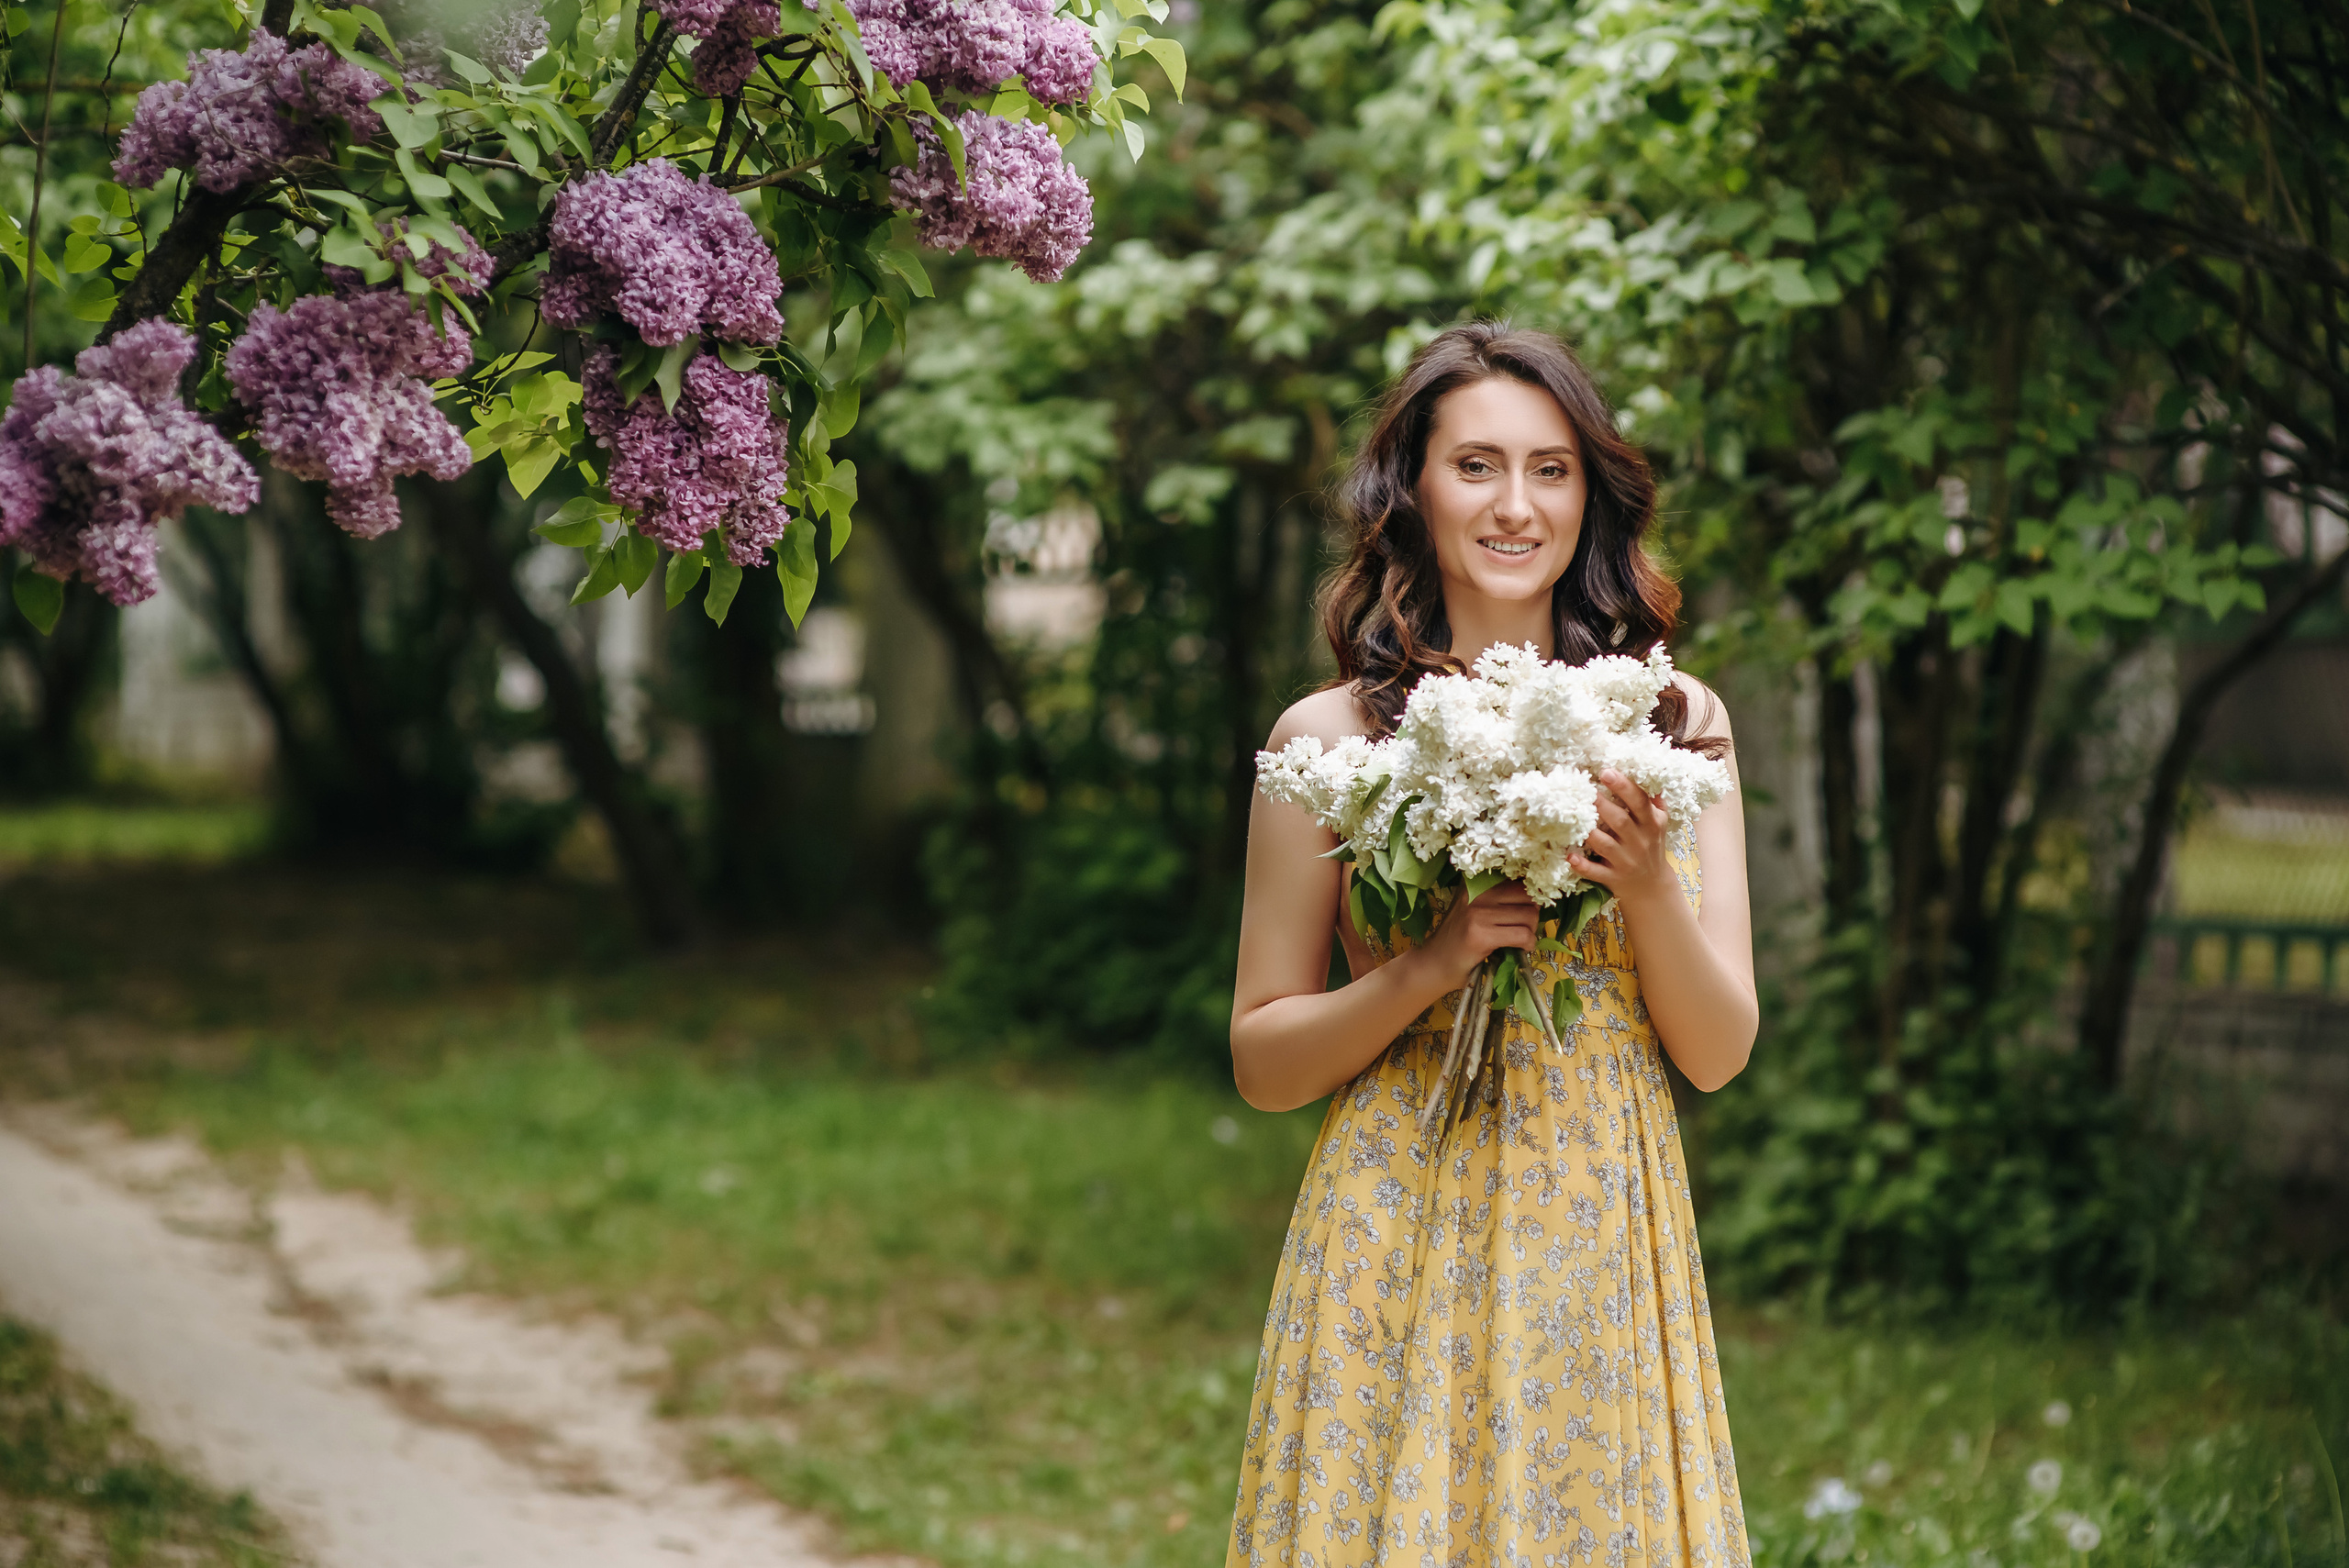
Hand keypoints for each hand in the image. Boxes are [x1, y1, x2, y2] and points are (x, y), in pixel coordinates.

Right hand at [1413, 877, 1540, 991]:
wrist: (1435, 964)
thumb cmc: (1459, 938)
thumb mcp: (1474, 907)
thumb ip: (1498, 898)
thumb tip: (1536, 896)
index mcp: (1476, 882)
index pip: (1517, 880)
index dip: (1529, 896)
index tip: (1526, 910)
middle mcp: (1476, 892)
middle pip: (1527, 896)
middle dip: (1532, 914)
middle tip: (1524, 928)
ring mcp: (1478, 913)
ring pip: (1528, 916)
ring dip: (1531, 931)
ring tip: (1521, 940)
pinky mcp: (1481, 935)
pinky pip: (1522, 935)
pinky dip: (1528, 944)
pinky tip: (1520, 949)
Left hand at [1568, 769, 1675, 908]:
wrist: (1652, 886)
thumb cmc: (1651, 846)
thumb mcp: (1659, 823)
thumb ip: (1653, 801)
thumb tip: (1646, 773)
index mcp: (1651, 824)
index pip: (1639, 802)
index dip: (1624, 786)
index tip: (1606, 771)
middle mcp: (1639, 842)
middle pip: (1620, 821)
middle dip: (1602, 805)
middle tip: (1585, 790)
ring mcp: (1625, 861)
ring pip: (1605, 845)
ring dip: (1590, 832)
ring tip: (1574, 817)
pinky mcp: (1613, 878)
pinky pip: (1595, 872)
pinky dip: (1582, 865)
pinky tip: (1569, 855)